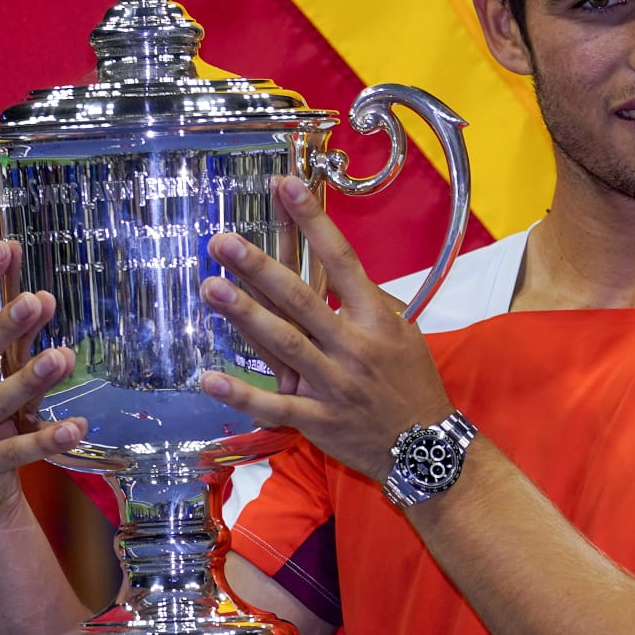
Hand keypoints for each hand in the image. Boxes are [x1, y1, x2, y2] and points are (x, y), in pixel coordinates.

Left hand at [199, 177, 452, 481]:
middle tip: (223, 241)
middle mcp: (354, 346)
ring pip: (284, 344)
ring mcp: (333, 384)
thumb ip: (366, 301)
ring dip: (245, 316)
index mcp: (376, 319)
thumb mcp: (402, 333)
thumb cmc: (411, 382)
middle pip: (302, 299)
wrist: (425, 447)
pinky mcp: (317, 419)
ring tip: (210, 287)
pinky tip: (209, 377)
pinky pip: (273, 405)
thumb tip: (334, 266)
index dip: (313, 221)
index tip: (287, 186)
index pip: (342, 260)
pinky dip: (242, 393)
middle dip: (260, 268)